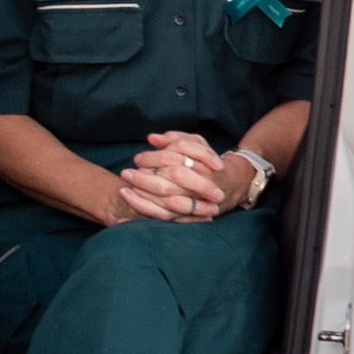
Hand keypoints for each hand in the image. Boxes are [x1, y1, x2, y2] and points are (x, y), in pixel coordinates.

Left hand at [108, 133, 239, 224]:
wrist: (229, 186)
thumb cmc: (207, 163)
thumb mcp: (196, 145)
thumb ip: (175, 138)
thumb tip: (152, 138)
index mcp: (202, 161)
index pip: (177, 156)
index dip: (154, 157)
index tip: (138, 159)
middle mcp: (202, 181)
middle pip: (172, 177)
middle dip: (146, 176)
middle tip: (127, 173)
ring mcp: (197, 199)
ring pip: (169, 199)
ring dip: (144, 194)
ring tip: (125, 188)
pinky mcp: (189, 215)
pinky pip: (166, 215)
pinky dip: (146, 207)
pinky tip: (131, 200)